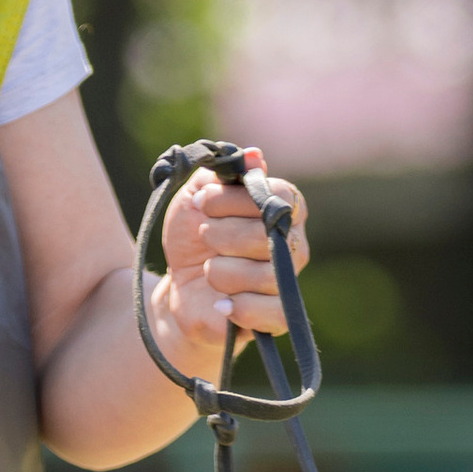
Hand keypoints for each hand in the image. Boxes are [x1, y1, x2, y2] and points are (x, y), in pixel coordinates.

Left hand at [149, 153, 310, 372]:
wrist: (179, 286)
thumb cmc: (193, 238)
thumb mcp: (195, 198)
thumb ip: (222, 175)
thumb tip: (254, 156)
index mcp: (281, 209)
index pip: (280, 195)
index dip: (236, 199)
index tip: (202, 202)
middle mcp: (293, 244)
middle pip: (270, 233)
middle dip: (224, 233)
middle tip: (204, 236)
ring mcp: (287, 281)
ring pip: (267, 274)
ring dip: (222, 270)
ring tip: (208, 270)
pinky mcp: (276, 316)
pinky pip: (275, 312)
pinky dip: (240, 306)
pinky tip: (221, 303)